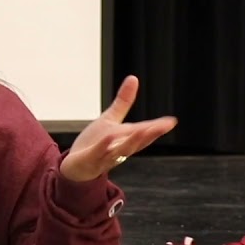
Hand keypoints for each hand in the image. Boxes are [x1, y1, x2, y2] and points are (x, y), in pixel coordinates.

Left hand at [60, 75, 176, 181]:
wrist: (74, 167)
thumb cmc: (95, 144)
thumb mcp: (110, 120)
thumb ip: (123, 101)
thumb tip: (134, 78)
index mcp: (126, 140)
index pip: (143, 134)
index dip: (157, 128)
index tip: (171, 121)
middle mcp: (119, 149)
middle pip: (136, 142)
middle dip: (150, 134)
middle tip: (165, 125)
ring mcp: (105, 156)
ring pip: (121, 150)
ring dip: (132, 141)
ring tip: (143, 130)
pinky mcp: (89, 160)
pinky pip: (98, 154)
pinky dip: (104, 147)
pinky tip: (109, 138)